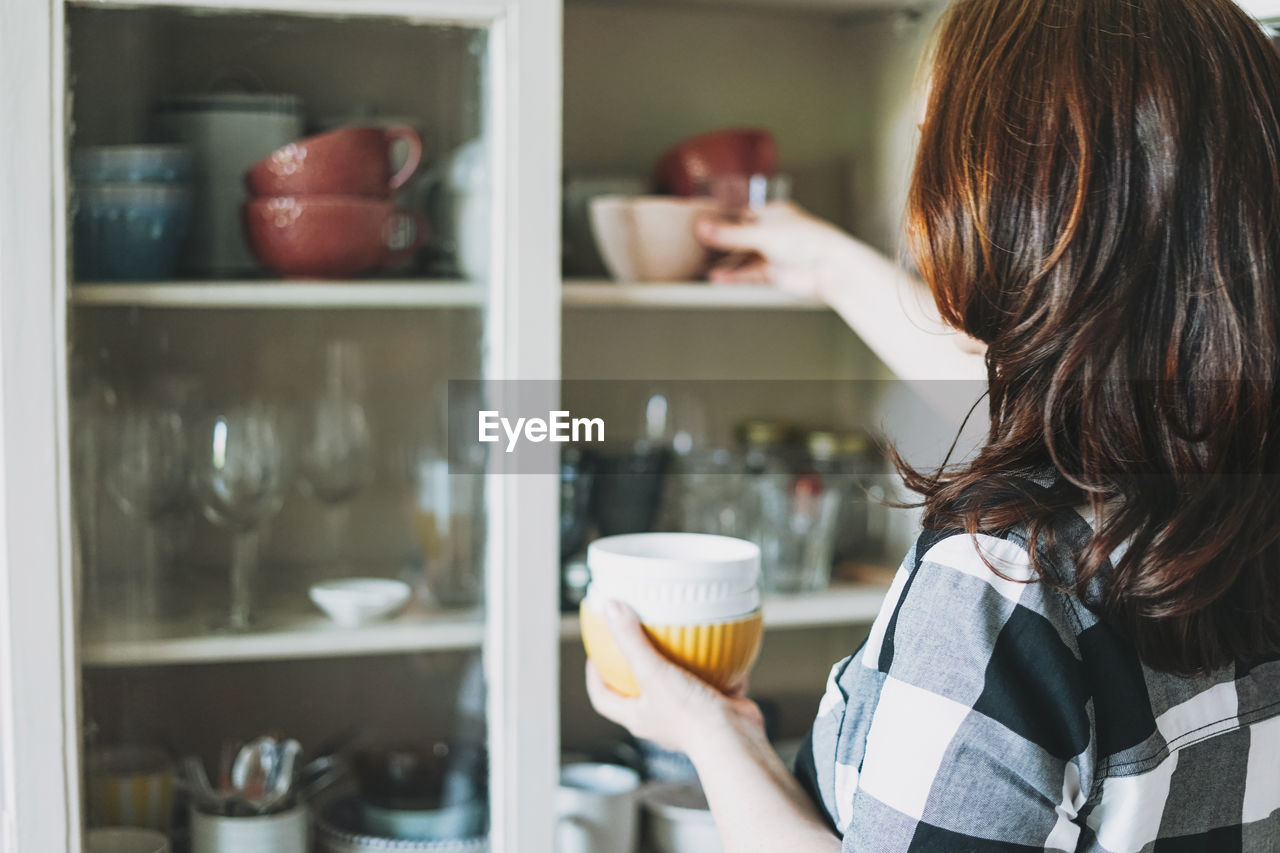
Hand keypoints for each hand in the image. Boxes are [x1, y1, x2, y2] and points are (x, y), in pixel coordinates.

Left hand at [585, 600, 764, 757]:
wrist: (734, 740)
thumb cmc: (691, 718)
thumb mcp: (652, 672)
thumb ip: (631, 641)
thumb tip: (611, 609)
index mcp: (639, 717)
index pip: (604, 700)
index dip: (595, 679)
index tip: (595, 656)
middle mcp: (661, 719)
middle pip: (638, 693)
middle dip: (635, 669)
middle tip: (636, 641)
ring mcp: (688, 715)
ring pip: (675, 686)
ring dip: (676, 665)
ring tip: (678, 639)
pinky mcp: (714, 709)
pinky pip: (710, 683)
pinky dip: (713, 667)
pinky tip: (718, 646)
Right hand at [695, 202, 852, 299]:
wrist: (829, 268)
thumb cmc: (808, 240)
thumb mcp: (762, 234)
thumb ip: (730, 235)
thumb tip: (702, 228)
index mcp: (773, 213)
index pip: (741, 214)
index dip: (721, 220)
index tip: (700, 224)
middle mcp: (773, 232)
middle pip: (740, 238)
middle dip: (720, 243)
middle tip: (696, 247)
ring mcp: (773, 254)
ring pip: (742, 258)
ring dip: (724, 263)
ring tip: (701, 267)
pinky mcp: (773, 274)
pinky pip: (748, 274)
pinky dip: (734, 276)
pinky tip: (718, 279)